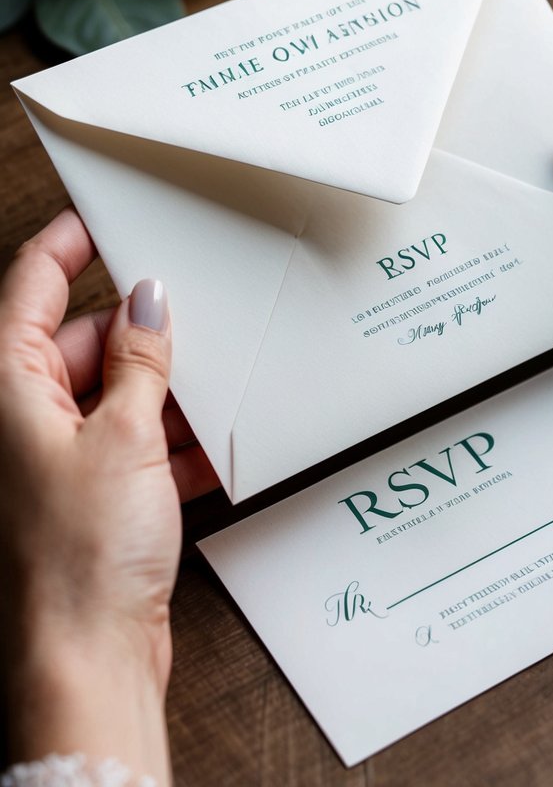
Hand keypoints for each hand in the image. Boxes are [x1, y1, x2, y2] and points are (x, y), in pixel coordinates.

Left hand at [0, 209, 217, 782]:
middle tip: (189, 319)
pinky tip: (206, 452)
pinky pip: (129, 443)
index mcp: (7, 386)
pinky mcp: (87, 495)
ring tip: (206, 393)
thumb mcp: (125, 434)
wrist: (86, 662)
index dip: (66, 244)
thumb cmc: (79, 557)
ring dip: (159, 392)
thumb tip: (146, 300)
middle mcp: (21, 418)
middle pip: (78, 340)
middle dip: (135, 333)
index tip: (101, 216)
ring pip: (110, 393)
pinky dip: (166, 442)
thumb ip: (139, 359)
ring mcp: (53, 458)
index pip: (30, 284)